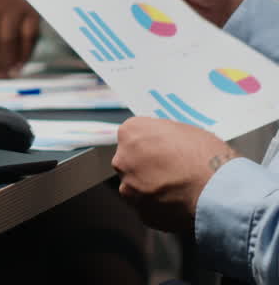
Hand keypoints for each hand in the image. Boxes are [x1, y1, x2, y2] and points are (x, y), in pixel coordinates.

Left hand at [112, 116, 237, 232]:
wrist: (220, 193)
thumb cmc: (207, 158)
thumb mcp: (184, 129)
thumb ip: (162, 134)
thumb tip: (161, 141)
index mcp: (130, 133)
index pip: (133, 135)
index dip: (151, 143)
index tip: (163, 149)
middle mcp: (122, 160)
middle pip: (131, 162)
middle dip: (147, 166)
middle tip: (172, 170)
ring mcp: (129, 189)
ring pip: (138, 187)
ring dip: (152, 188)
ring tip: (180, 188)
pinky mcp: (142, 213)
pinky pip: (150, 208)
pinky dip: (162, 207)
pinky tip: (181, 203)